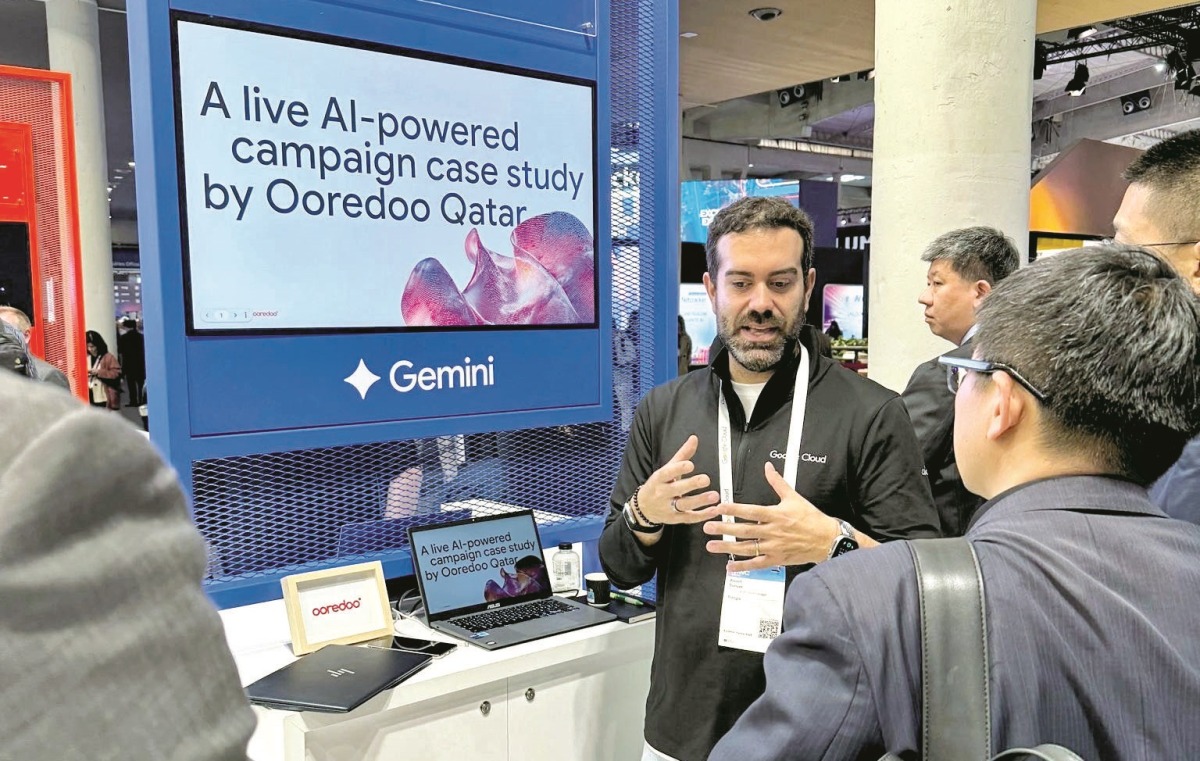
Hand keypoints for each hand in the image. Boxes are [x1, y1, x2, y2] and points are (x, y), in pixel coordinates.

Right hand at [635, 435, 720, 525]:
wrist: (644, 508)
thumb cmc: (658, 485)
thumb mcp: (667, 469)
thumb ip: (682, 455)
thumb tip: (694, 439)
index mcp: (659, 479)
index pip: (667, 473)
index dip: (678, 469)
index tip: (690, 464)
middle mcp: (662, 493)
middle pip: (677, 489)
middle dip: (691, 485)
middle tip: (706, 479)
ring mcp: (668, 508)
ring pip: (684, 505)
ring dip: (700, 501)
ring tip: (714, 495)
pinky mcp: (675, 519)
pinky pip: (690, 518)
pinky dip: (702, 515)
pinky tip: (714, 510)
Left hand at [703, 461, 839, 571]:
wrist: (827, 539)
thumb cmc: (811, 519)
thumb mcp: (794, 497)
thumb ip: (777, 482)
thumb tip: (768, 467)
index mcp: (776, 515)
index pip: (751, 511)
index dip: (734, 510)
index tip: (719, 508)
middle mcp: (773, 532)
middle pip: (745, 530)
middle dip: (724, 529)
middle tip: (707, 527)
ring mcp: (774, 547)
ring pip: (747, 548)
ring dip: (728, 547)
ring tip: (712, 546)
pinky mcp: (777, 560)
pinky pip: (757, 564)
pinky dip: (743, 567)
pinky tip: (730, 567)